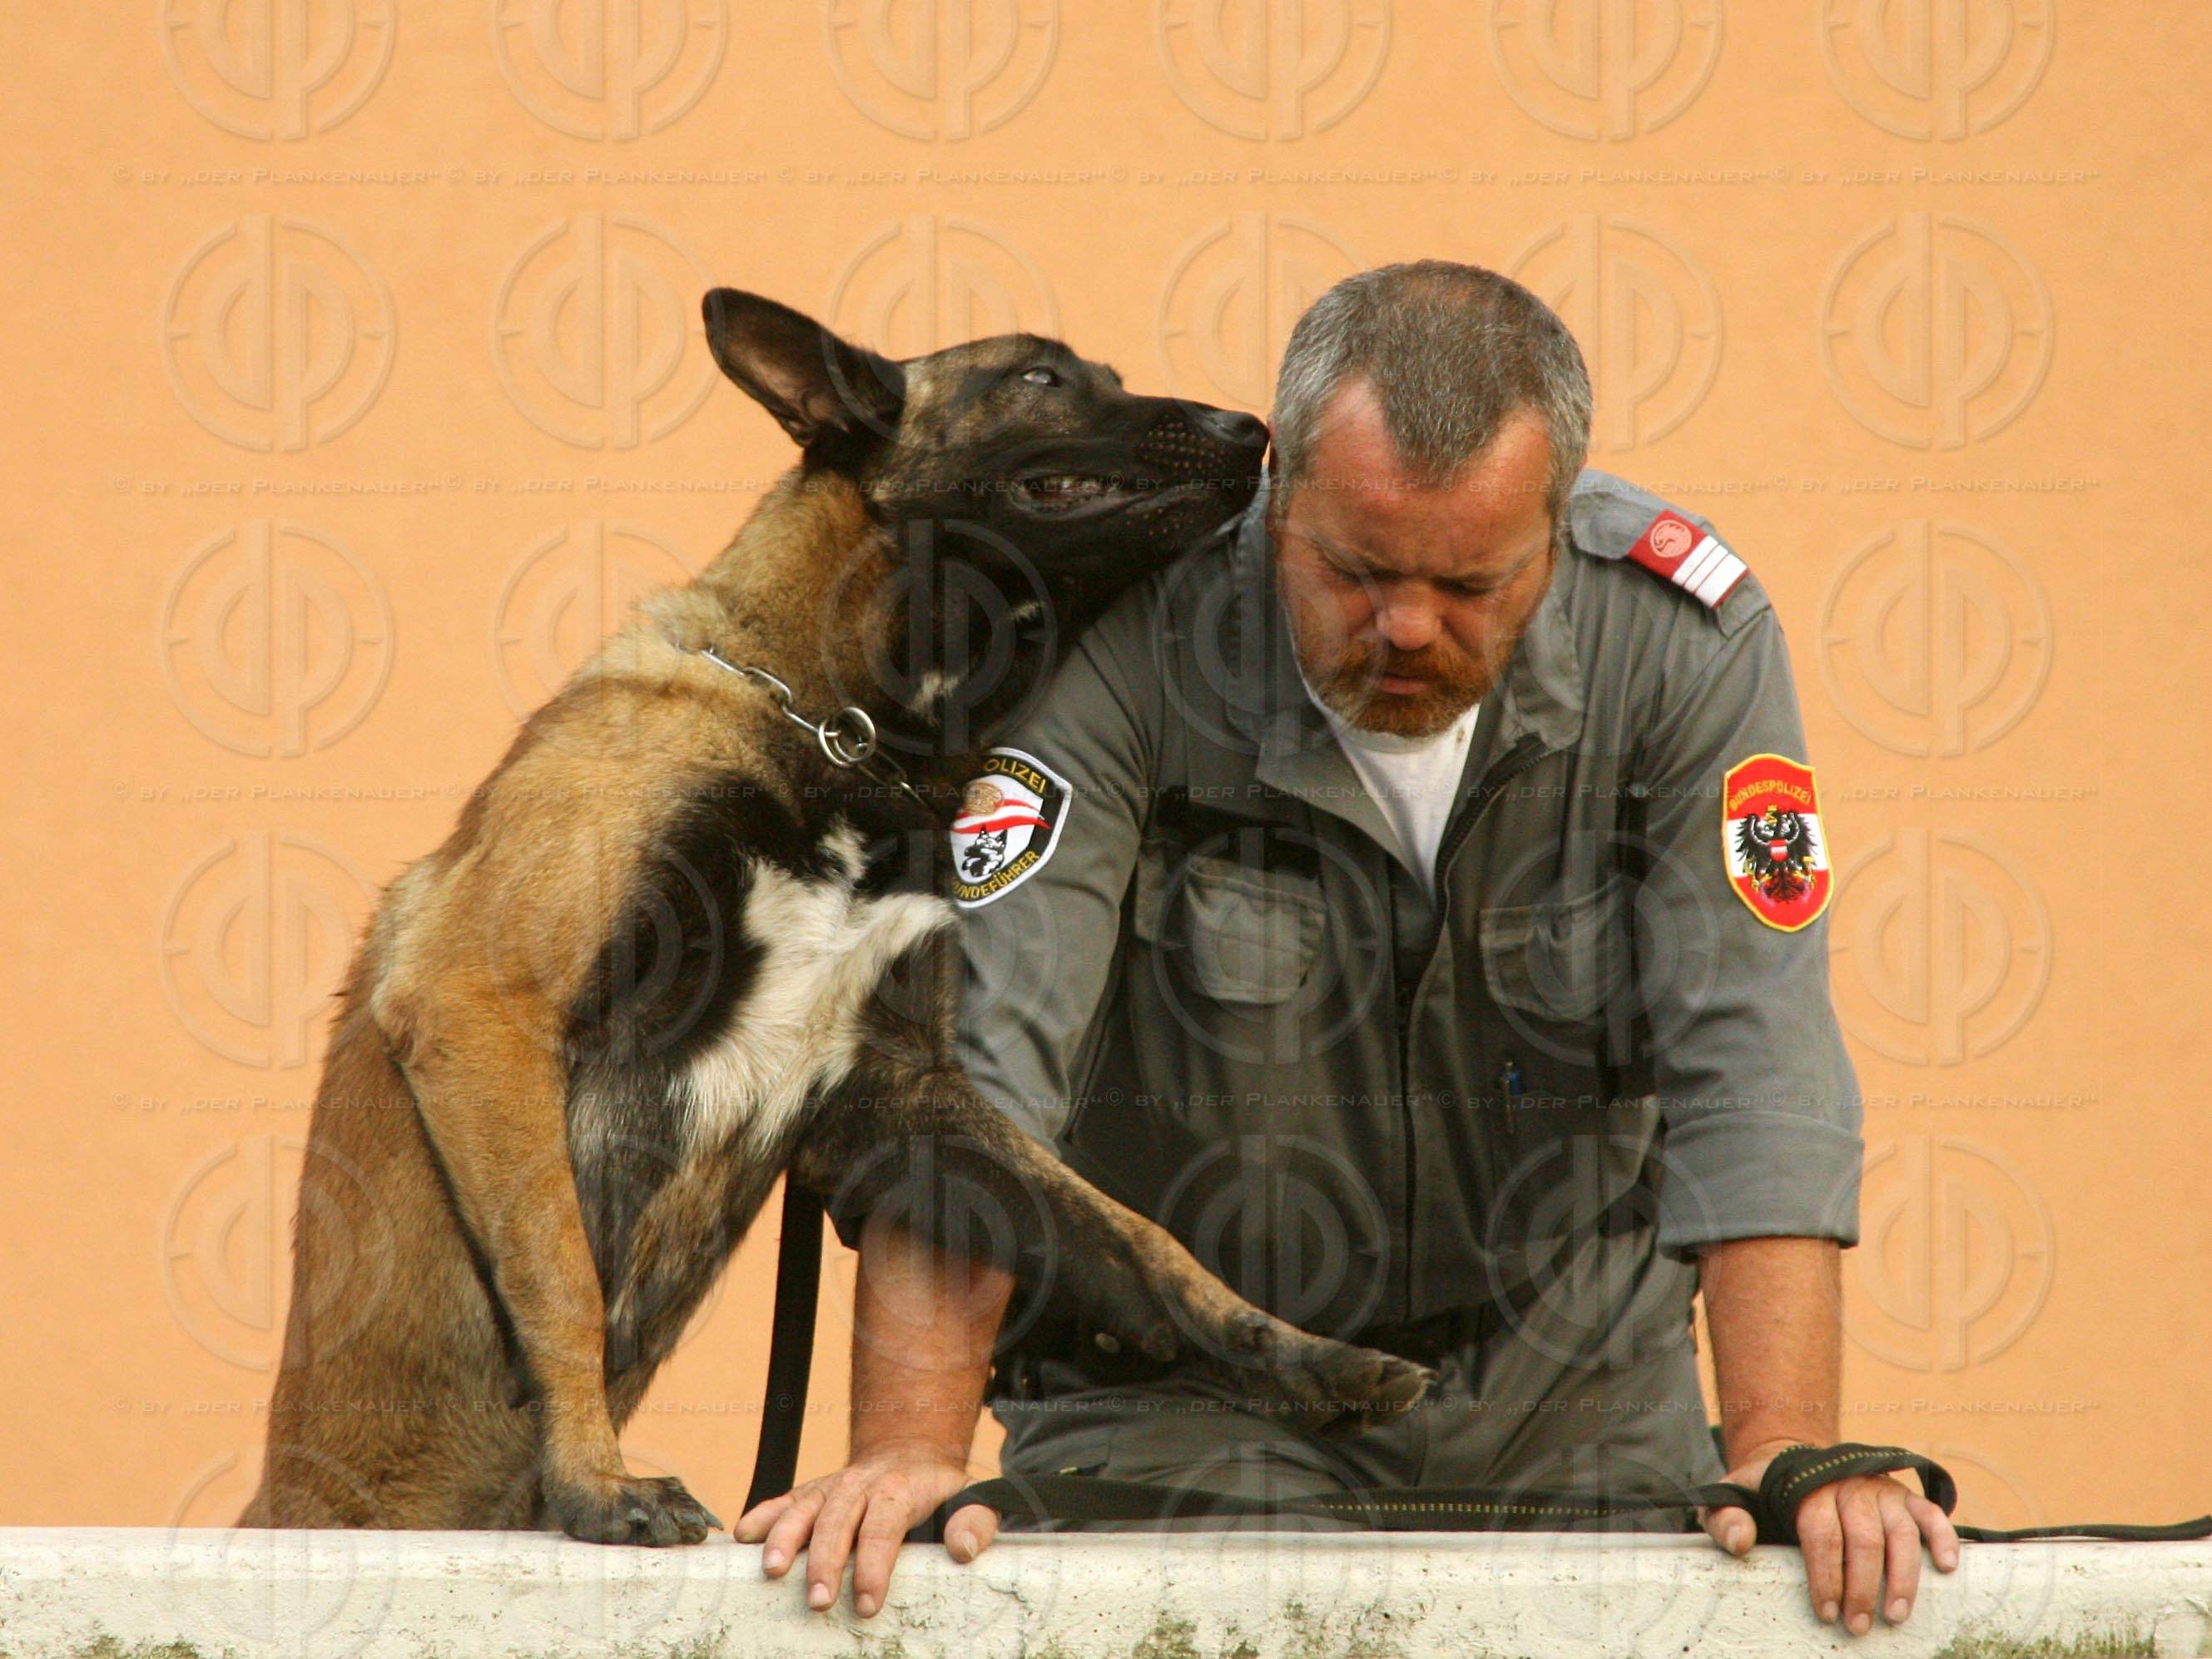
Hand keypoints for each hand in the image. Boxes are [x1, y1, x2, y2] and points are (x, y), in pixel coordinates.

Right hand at [735, 1441, 999, 1618]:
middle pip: (839, 1521)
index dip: (875, 1564)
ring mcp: (832, 1486)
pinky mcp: (812, 1492)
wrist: (911, 1448)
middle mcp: (861, 1484)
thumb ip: (975, 1521)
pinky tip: (745, 1536)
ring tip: (773, 1569)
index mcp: (900, 1489)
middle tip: (819, 1601)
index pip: (884, 1526)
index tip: (869, 1602)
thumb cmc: (938, 1488)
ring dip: (786, 1537)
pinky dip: (763, 1515)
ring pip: (805, 1508)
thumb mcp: (970, 1496)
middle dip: (827, 1561)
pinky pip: (784, 1500)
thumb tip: (963, 1549)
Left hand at [1697, 1439, 1960, 1634]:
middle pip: (1864, 1539)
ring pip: (1900, 1532)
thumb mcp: (1731, 1496)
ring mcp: (1879, 1489)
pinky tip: (1947, 1567)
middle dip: (1863, 1588)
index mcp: (1808, 1486)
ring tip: (1897, 1615)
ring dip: (1903, 1576)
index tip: (1825, 1612)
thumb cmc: (1761, 1489)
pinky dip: (1942, 1537)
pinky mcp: (1903, 1495)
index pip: (1821, 1533)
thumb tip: (1742, 1543)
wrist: (1790, 1458)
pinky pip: (1929, 1512)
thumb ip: (1725, 1517)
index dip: (1825, 1575)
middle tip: (1859, 1626)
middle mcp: (1849, 1484)